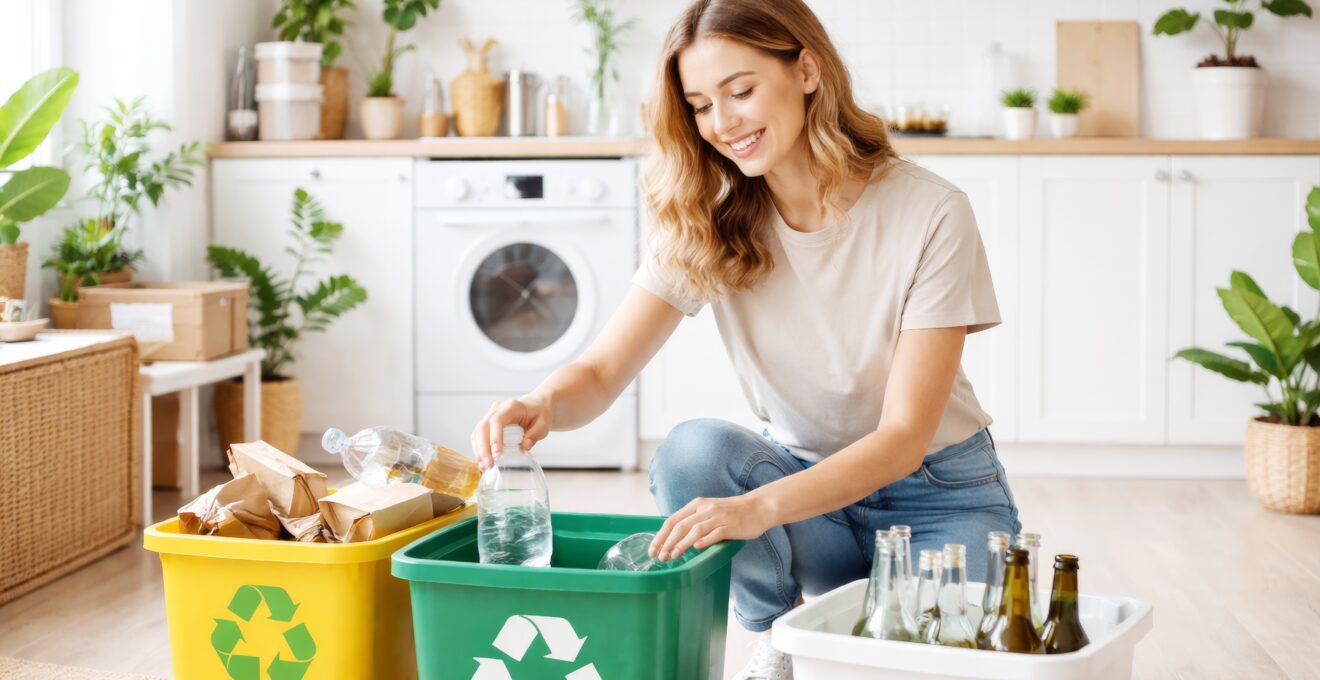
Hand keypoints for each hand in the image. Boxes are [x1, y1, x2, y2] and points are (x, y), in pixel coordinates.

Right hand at [469, 394, 551, 471]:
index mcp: (511, 407)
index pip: (497, 421)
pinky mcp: (487, 424)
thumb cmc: (539, 414)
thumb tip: (524, 447)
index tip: (497, 453)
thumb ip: (535, 435)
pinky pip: (478, 437)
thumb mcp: (543, 424)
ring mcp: (490, 416)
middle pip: (483, 427)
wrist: (535, 406)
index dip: (495, 437)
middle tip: (488, 464)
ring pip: (478, 433)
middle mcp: (497, 409)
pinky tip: (482, 462)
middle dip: (483, 448)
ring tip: (484, 466)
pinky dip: (478, 450)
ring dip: (479, 450)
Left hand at [649, 494, 773, 561]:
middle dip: (667, 543)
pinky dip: (704, 541)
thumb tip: (675, 538)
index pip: (673, 520)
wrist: (758, 507)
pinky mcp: (731, 526)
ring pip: (695, 530)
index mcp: (697, 504)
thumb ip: (694, 521)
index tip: (653, 549)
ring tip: (673, 557)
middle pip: (680, 526)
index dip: (661, 535)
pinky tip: (696, 549)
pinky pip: (715, 534)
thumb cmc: (732, 512)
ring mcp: (718, 517)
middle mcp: (706, 509)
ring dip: (681, 545)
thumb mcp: (709, 511)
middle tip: (660, 557)